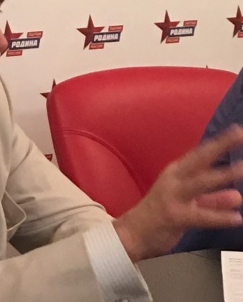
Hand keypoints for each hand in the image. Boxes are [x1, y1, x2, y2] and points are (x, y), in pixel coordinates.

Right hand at [113, 125, 242, 261]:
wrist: (132, 233)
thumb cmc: (159, 214)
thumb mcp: (187, 203)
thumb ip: (212, 200)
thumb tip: (237, 196)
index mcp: (176, 173)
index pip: (200, 155)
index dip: (219, 142)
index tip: (237, 131)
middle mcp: (174, 180)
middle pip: (199, 160)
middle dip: (220, 147)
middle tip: (240, 135)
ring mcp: (172, 196)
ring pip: (199, 183)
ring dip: (221, 175)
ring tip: (242, 168)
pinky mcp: (174, 216)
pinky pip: (200, 216)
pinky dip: (218, 217)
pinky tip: (236, 218)